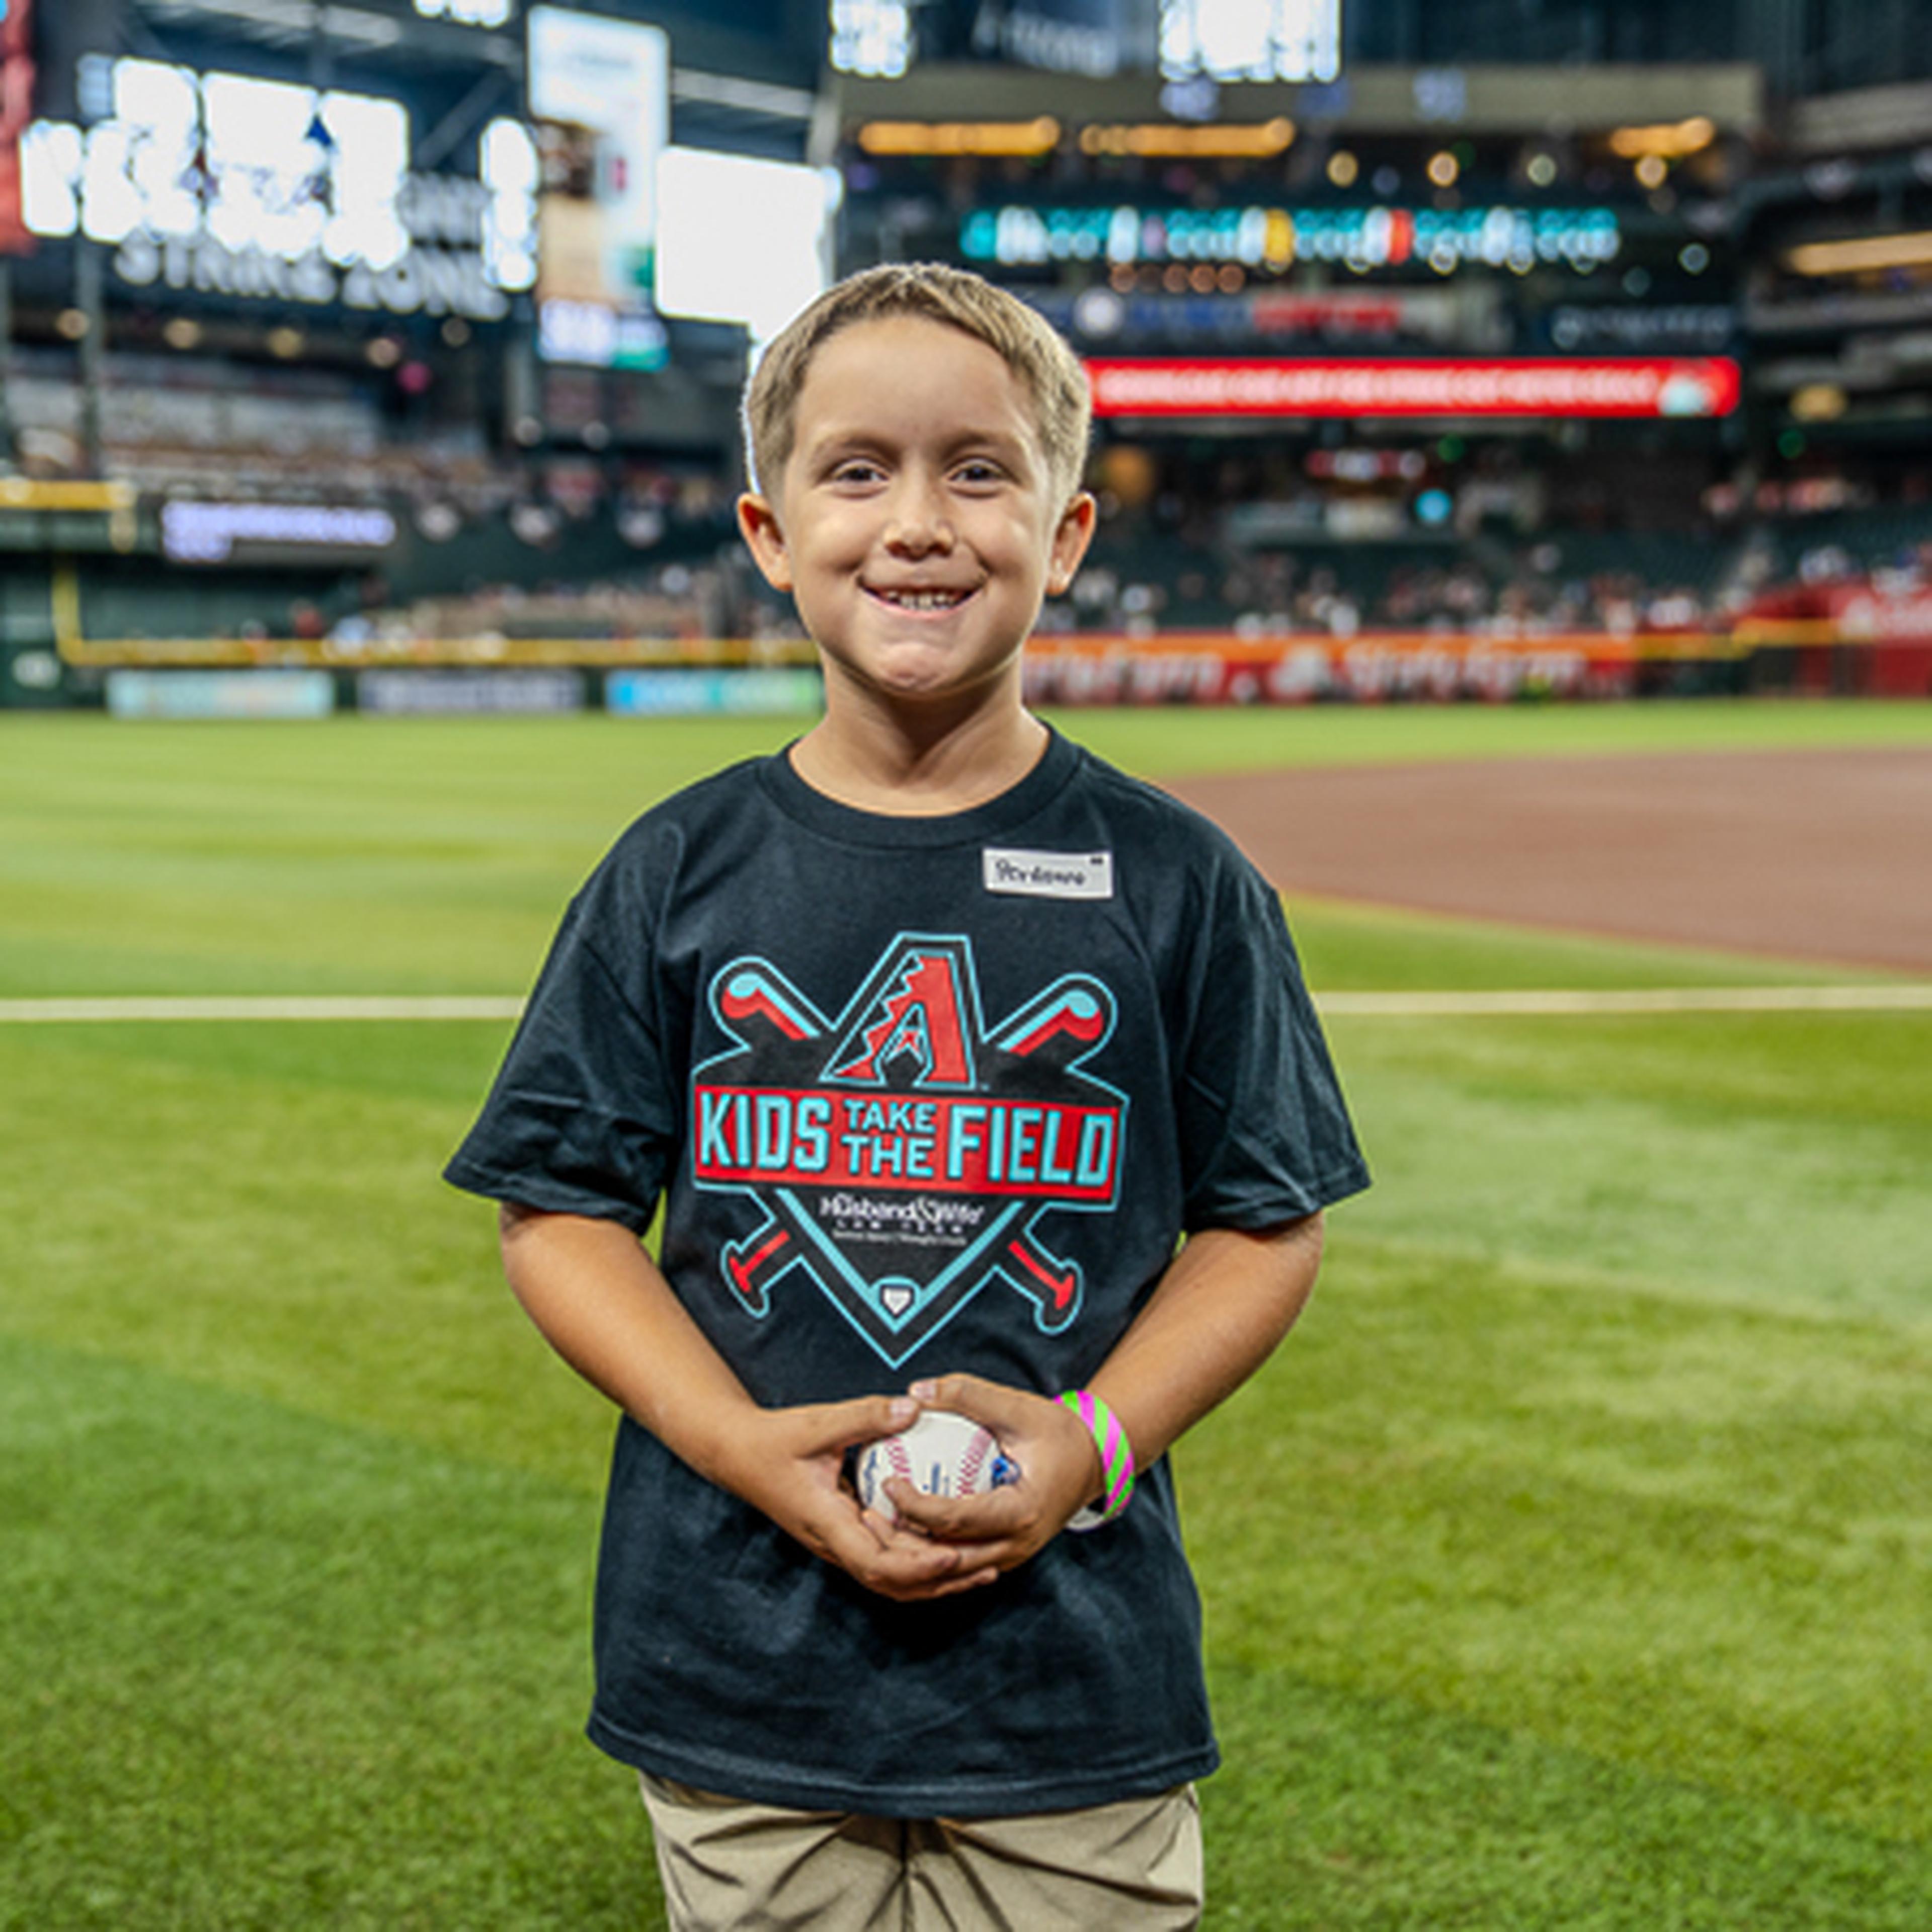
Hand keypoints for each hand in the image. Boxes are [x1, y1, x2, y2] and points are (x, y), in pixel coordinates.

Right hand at [718, 1393, 1001, 1604]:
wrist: (740, 1456)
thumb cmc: (775, 1440)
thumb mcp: (817, 1424)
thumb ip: (864, 1417)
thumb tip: (912, 1408)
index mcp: (828, 1524)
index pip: (877, 1564)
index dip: (918, 1567)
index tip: (955, 1553)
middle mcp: (835, 1545)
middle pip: (893, 1583)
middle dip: (940, 1581)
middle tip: (988, 1566)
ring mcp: (839, 1544)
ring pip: (892, 1577)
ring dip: (933, 1577)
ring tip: (980, 1566)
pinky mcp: (845, 1534)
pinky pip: (886, 1557)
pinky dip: (917, 1560)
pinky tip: (948, 1544)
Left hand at [879, 1373, 1104, 1576]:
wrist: (1093, 1461)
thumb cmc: (1058, 1434)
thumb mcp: (1018, 1408)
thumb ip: (969, 1395)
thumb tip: (916, 1391)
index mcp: (1020, 1512)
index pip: (955, 1519)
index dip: (915, 1506)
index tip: (886, 1482)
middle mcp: (1015, 1545)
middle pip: (946, 1557)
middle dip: (903, 1542)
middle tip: (867, 1515)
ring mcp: (1011, 1556)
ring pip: (951, 1569)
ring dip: (912, 1552)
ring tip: (876, 1524)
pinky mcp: (1004, 1555)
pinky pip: (961, 1560)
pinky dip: (930, 1549)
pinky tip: (902, 1527)